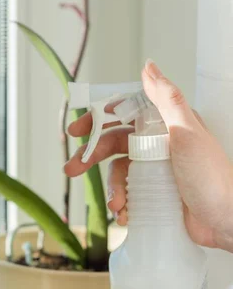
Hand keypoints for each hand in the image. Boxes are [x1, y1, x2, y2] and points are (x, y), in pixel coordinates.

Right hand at [65, 59, 232, 252]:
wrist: (227, 222)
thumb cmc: (213, 176)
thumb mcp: (187, 132)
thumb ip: (166, 99)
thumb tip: (148, 66)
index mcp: (166, 125)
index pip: (125, 114)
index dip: (99, 119)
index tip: (77, 129)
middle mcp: (159, 145)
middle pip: (114, 144)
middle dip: (91, 156)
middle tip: (72, 168)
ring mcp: (156, 170)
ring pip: (118, 172)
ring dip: (112, 188)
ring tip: (116, 204)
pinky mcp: (155, 194)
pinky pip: (128, 195)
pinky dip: (122, 204)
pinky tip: (126, 214)